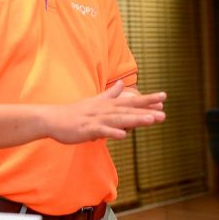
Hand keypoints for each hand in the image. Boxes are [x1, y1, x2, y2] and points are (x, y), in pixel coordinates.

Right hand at [45, 81, 166, 143]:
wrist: (54, 119)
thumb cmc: (76, 112)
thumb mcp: (95, 101)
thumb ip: (110, 94)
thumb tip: (121, 83)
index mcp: (108, 104)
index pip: (131, 101)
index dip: (147, 100)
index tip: (164, 97)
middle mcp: (104, 110)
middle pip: (129, 110)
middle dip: (147, 111)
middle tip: (164, 113)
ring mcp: (96, 119)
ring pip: (119, 119)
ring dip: (135, 119)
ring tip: (151, 120)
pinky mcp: (88, 129)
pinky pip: (102, 131)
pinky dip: (112, 132)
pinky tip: (123, 135)